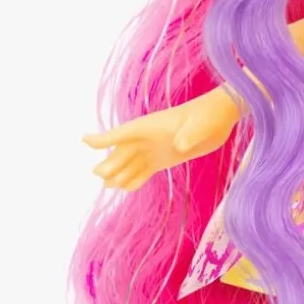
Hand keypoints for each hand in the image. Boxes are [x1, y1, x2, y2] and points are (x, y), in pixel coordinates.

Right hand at [83, 88, 238, 192]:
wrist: (219, 116)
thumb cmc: (208, 115)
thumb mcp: (200, 125)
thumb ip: (188, 135)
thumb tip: (180, 146)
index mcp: (151, 125)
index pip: (122, 132)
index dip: (104, 138)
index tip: (85, 141)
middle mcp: (148, 138)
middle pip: (123, 151)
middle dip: (111, 162)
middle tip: (100, 175)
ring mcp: (154, 148)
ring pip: (130, 163)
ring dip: (119, 173)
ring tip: (107, 185)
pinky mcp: (164, 158)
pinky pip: (144, 170)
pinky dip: (134, 179)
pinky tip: (125, 187)